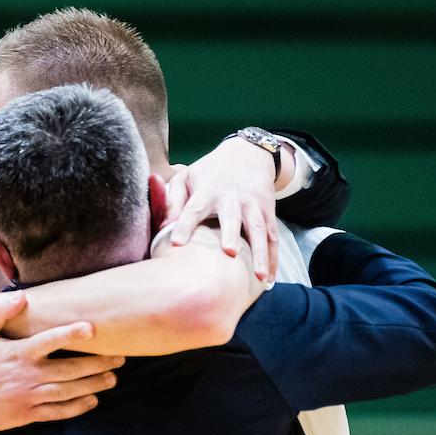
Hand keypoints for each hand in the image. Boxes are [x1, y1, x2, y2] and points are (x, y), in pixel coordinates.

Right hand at [0, 292, 123, 434]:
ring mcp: (28, 398)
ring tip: (113, 377)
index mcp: (17, 354)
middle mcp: (27, 376)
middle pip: (70, 369)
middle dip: (98, 363)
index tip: (93, 327)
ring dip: (94, 385)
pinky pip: (58, 413)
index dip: (72, 333)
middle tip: (119, 357)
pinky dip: (78, 407)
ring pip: (69, 392)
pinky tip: (93, 400)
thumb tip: (22, 296)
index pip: (50, 341)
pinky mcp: (27, 415)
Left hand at [163, 137, 281, 281]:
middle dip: (232, 234)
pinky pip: (273, 238)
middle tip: (230, 252)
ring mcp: (254, 206)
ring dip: (260, 253)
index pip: (194, 208)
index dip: (185, 224)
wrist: (249, 153)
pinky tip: (268, 280)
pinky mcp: (269, 213)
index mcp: (208, 191)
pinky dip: (273, 259)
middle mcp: (233, 198)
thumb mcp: (187, 177)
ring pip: (258, 231)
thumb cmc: (209, 172)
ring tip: (259, 276)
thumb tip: (162, 226)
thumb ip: (173, 200)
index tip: (176, 243)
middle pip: (233, 218)